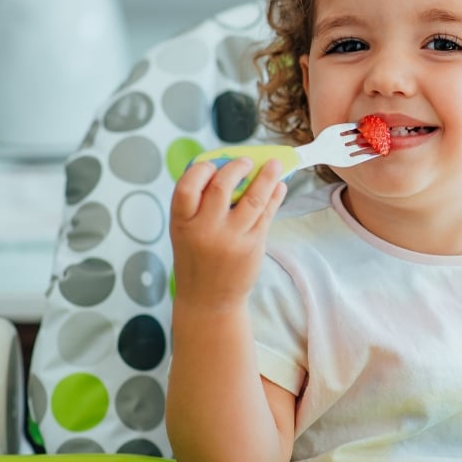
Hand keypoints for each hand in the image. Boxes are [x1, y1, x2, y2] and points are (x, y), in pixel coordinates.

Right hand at [169, 157, 286, 309]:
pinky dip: (274, 197)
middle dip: (237, 168)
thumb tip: (228, 171)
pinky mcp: (252, 245)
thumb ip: (199, 206)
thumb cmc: (197, 259)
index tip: (213, 164)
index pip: (186, 187)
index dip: (200, 170)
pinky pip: (266, 214)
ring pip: (252, 198)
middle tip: (247, 160)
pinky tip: (279, 187)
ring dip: (266, 178)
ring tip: (276, 165)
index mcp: (182, 223)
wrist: (209, 300)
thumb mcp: (185, 233)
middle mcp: (204, 229)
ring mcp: (231, 238)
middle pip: (221, 187)